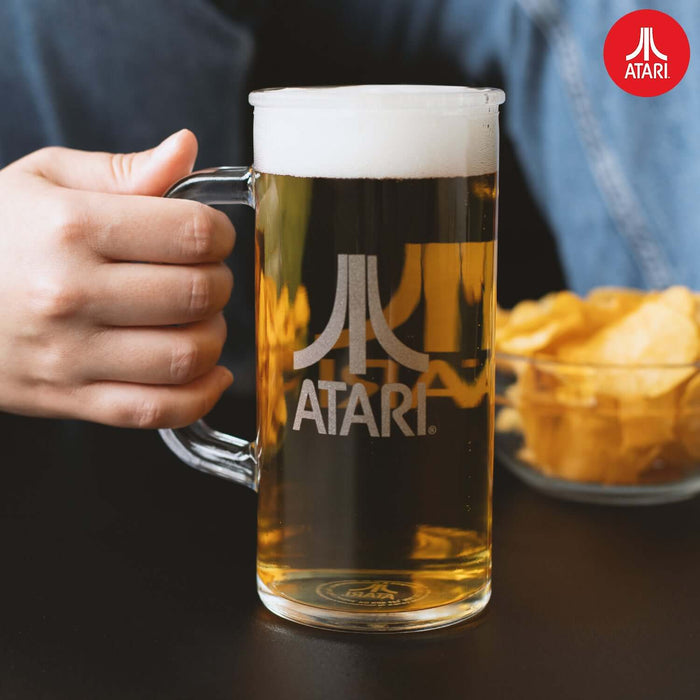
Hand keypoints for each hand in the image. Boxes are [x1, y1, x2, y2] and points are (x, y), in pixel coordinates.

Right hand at [0, 130, 234, 427]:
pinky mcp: (70, 399)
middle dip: (219, 283)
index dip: (220, 234)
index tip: (212, 236)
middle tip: (203, 276)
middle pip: (198, 295)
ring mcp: (69, 354)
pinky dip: (201, 396)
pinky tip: (210, 374)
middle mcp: (70, 293)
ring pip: (187, 356)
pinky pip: (158, 410)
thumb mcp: (44, 180)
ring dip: (213, 337)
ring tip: (198, 319)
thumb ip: (122, 170)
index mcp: (70, 228)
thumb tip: (185, 147)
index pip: (192, 234)